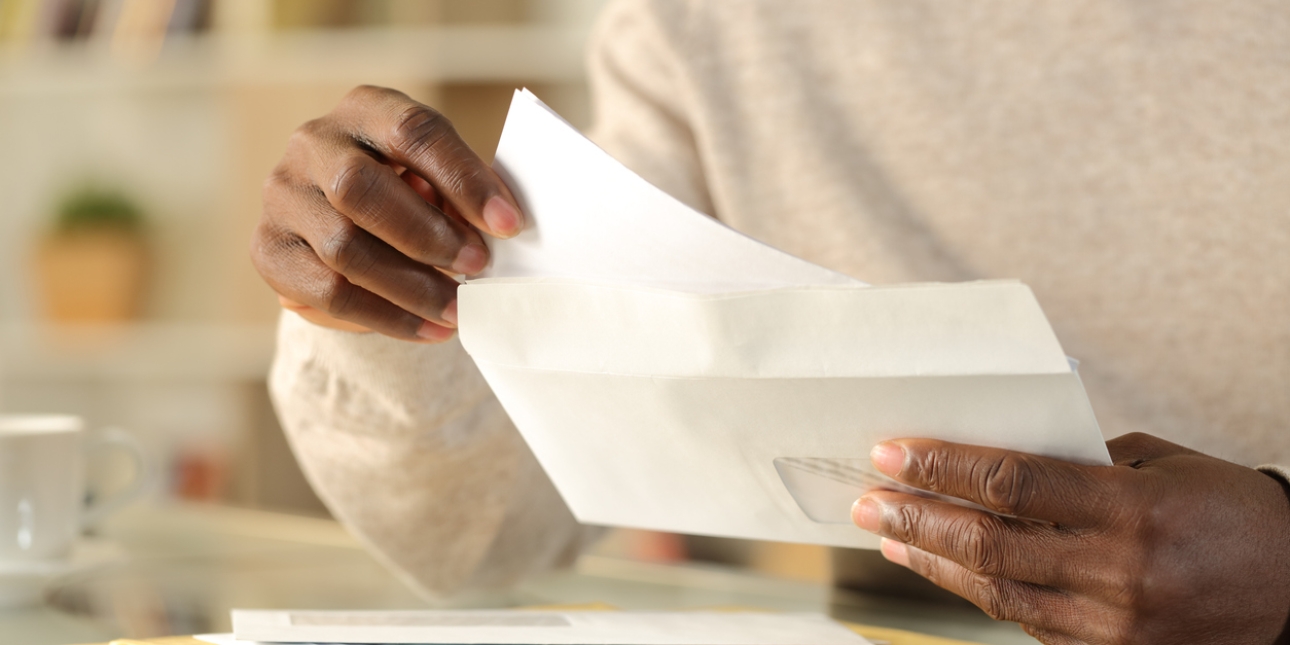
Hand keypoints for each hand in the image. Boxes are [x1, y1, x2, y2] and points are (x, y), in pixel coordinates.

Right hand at [252, 85, 523, 341]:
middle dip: (427, 235)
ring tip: (457, 310)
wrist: (347, 221)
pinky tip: (427, 329)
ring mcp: (283, 195)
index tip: (508, 224)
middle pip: (359, 188)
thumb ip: (462, 193)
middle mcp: (314, 143)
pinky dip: (386, 317)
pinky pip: (327, 292)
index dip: (464, 179)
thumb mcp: (440, 176)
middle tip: (476, 267)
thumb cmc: (411, 191)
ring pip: (343, 248)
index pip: (413, 132)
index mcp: (366, 109)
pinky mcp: (270, 250)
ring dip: (411, 287)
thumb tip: (500, 228)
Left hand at [852, 432, 1289, 643]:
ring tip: (887, 531)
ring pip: (995, 591)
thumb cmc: (1229, 512)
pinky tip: (941, 566)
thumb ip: (1078, 462)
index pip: (1012, 484)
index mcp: (1132, 510)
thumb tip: (995, 458)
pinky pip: (1024, 619)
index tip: (891, 452)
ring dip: (930, 559)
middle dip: (916, 516)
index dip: (942, 467)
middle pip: (988, 544)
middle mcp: (1117, 573)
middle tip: (866, 497)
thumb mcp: (1157, 464)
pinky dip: (975, 591)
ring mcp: (1111, 623)